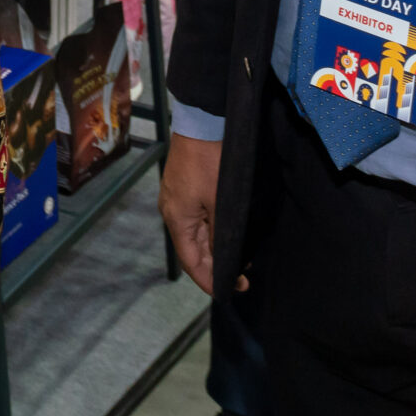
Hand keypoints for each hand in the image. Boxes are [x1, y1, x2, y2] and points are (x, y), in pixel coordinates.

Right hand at [159, 133, 229, 294]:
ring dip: (215, 248)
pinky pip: (196, 219)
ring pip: (195, 234)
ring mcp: (176, 199)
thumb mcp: (220, 203)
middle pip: (193, 249)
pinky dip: (211, 232)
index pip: (191, 262)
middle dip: (216, 265)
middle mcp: (172, 212)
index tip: (229, 291)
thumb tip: (223, 260)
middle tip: (243, 276)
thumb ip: (219, 235)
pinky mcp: (184, 187)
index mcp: (177, 219)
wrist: (202, 123)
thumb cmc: (212, 163)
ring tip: (241, 256)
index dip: (209, 280)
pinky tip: (226, 233)